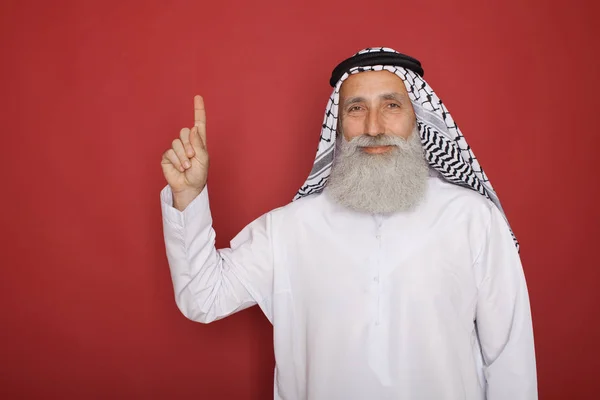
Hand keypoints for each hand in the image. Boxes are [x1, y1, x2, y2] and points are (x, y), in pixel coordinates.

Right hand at [161, 95, 208, 209]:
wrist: (189, 187)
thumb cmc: (199, 174)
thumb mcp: (203, 159)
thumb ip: (198, 143)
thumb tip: (193, 128)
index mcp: (198, 141)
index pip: (199, 122)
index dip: (198, 110)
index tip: (198, 97)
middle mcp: (187, 142)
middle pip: (184, 131)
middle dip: (189, 145)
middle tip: (192, 157)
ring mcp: (176, 148)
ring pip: (177, 143)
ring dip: (183, 156)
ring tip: (187, 166)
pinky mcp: (167, 156)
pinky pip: (169, 152)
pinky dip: (176, 161)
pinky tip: (180, 168)